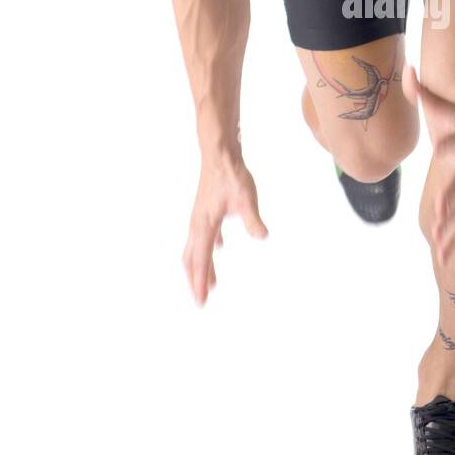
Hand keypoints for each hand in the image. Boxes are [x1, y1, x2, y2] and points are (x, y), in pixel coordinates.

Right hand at [182, 156, 268, 306]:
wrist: (219, 152)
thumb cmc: (231, 174)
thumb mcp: (246, 198)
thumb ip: (252, 219)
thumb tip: (262, 236)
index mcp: (205, 225)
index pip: (201, 260)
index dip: (201, 282)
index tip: (201, 302)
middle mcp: (198, 224)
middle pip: (192, 259)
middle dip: (196, 281)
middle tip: (201, 300)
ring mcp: (200, 217)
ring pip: (196, 248)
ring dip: (201, 267)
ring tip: (211, 283)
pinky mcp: (206, 210)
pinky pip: (204, 235)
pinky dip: (208, 248)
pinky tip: (218, 249)